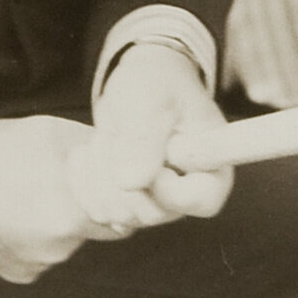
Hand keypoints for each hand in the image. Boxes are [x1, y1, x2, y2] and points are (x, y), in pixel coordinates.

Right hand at [0, 115, 115, 283]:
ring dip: (59, 222)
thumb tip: (121, 154)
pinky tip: (14, 214)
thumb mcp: (51, 132)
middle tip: (61, 182)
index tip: (107, 181)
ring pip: (67, 241)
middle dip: (89, 208)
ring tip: (29, 194)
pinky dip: (35, 237)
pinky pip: (41, 254)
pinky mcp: (18, 273)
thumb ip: (94, 148)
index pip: (126, 215)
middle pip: (97, 228)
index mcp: (75, 214)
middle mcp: (61, 248)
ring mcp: (38, 264)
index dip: (120, 196)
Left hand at [83, 42, 233, 231]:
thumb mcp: (152, 100)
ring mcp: (156, 204)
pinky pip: (95, 211)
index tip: (150, 153)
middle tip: (119, 132)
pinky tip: (90, 152)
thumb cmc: (158, 84)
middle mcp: (188, 195)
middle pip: (149, 212)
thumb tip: (130, 183)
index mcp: (214, 167)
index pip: (201, 201)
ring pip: (116, 213)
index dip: (166, 184)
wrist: (138, 85)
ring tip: (108, 136)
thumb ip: (145, 140)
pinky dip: (84, 180)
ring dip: (98, 171)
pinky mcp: (127, 206)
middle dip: (120, 170)